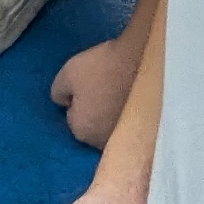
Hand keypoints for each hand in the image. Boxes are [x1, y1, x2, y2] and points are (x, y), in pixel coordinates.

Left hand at [51, 26, 140, 150]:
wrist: (143, 61)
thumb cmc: (102, 68)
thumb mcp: (67, 73)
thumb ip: (58, 92)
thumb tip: (64, 101)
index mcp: (82, 131)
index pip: (73, 118)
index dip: (78, 99)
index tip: (88, 84)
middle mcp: (103, 142)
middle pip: (94, 126)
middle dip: (95, 111)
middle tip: (104, 86)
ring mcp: (126, 138)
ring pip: (112, 126)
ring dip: (114, 114)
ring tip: (120, 90)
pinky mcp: (145, 131)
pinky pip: (130, 124)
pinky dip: (130, 115)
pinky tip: (133, 97)